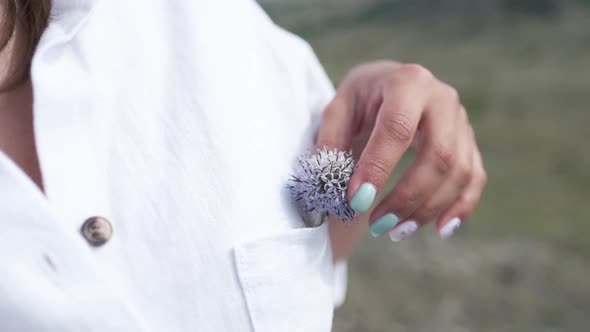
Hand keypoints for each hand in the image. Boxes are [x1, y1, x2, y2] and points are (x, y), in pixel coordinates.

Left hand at [319, 61, 486, 246]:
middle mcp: (442, 99)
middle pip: (439, 155)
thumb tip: (332, 185)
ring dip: (428, 209)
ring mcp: (461, 121)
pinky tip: (440, 230)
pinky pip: (475, 178)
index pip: (397, 128)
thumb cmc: (361, 101)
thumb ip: (331, 142)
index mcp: (407, 82)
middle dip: (408, 197)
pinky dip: (461, 208)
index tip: (356, 201)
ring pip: (459, 172)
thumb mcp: (338, 110)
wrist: (390, 88)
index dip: (378, 168)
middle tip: (377, 225)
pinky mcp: (469, 143)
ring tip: (394, 231)